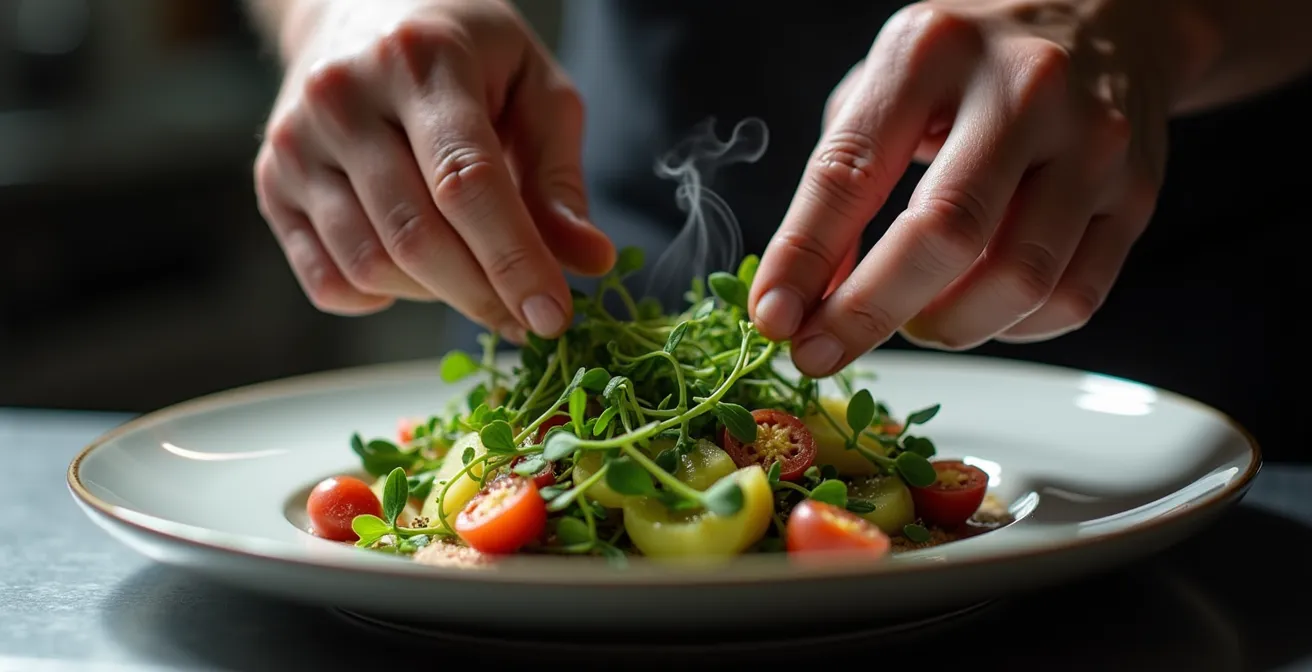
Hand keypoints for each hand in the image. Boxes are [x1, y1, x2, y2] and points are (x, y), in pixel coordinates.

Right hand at [253, 0, 613, 339]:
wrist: (357, 10)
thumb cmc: (465, 54)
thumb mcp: (534, 88)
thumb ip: (558, 177)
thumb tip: (590, 261)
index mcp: (422, 61)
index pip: (466, 181)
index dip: (513, 260)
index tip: (552, 316)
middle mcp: (343, 97)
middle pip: (416, 236)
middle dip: (482, 295)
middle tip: (528, 319)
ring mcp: (296, 143)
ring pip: (370, 264)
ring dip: (436, 296)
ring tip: (473, 276)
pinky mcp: (271, 182)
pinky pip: (327, 280)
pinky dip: (380, 296)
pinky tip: (413, 269)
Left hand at [751, 0, 1171, 375]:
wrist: (1112, 18)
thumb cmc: (971, 67)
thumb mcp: (890, 84)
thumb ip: (843, 177)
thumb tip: (811, 295)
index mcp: (933, 51)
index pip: (850, 170)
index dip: (802, 256)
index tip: (772, 318)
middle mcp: (1023, 89)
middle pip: (942, 233)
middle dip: (868, 312)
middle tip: (821, 351)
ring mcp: (1094, 141)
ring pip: (1017, 280)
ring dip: (944, 327)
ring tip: (911, 320)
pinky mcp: (1136, 194)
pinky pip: (1071, 298)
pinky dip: (1010, 327)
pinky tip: (981, 305)